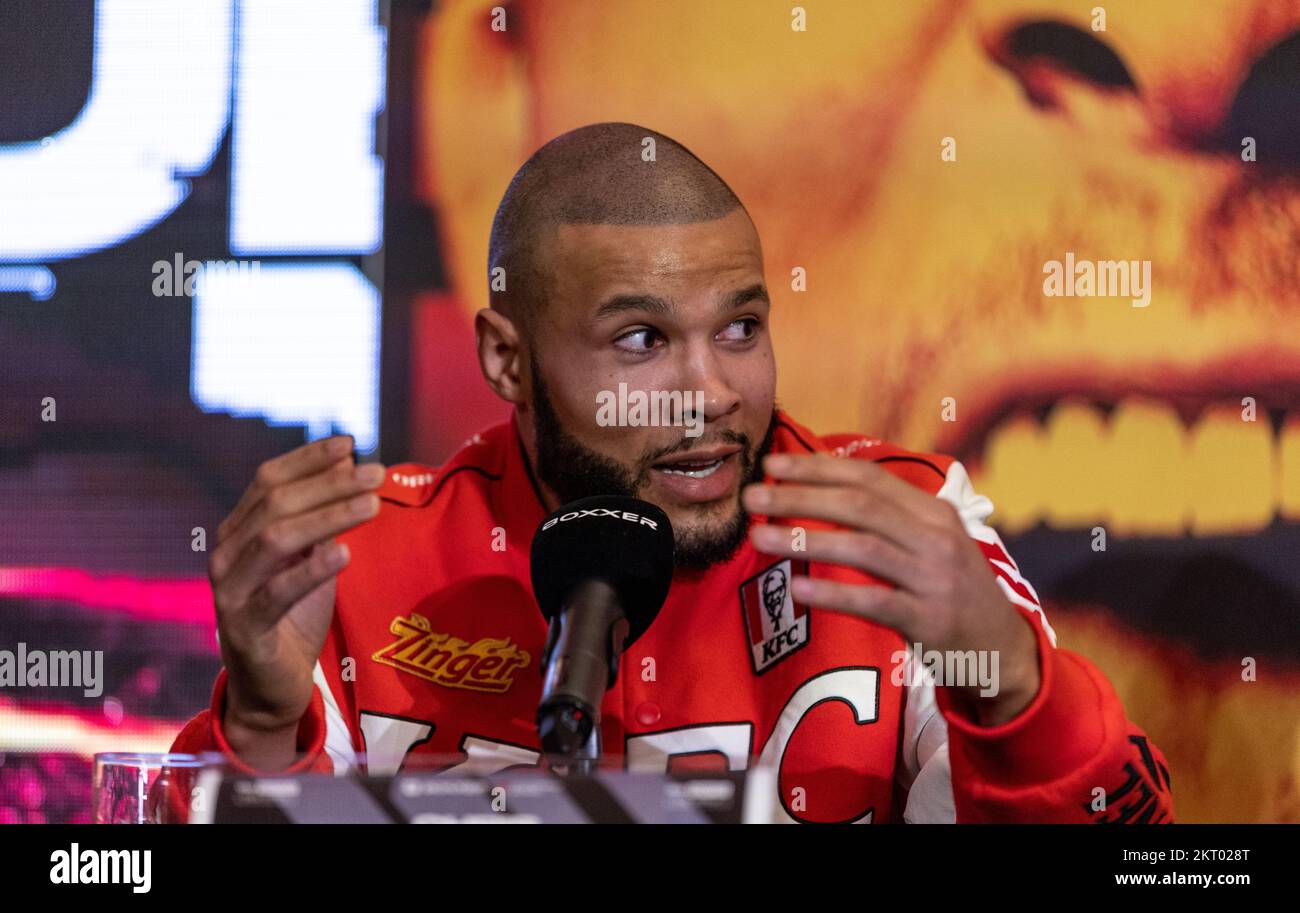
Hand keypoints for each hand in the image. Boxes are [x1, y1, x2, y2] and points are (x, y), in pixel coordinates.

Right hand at [209, 434, 385, 766]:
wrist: (272, 687)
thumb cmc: (294, 616)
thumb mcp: (311, 559)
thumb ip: (322, 516)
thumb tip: (349, 460)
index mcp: (238, 532)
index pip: (268, 481)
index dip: (307, 460)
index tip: (350, 444)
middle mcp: (226, 555)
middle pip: (276, 504)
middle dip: (330, 485)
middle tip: (376, 474)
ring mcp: (229, 593)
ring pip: (276, 540)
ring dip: (328, 517)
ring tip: (372, 505)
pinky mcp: (243, 630)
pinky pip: (277, 593)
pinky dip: (311, 570)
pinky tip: (344, 553)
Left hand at [742, 453, 1040, 724]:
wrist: (1000, 647)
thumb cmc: (949, 588)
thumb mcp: (931, 542)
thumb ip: (887, 517)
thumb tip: (819, 489)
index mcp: (932, 511)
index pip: (868, 477)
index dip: (818, 467)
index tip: (771, 464)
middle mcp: (935, 537)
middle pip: (858, 505)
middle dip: (800, 496)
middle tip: (752, 496)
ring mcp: (934, 578)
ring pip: (862, 548)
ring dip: (805, 539)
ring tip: (759, 538)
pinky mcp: (929, 620)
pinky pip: (874, 601)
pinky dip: (834, 593)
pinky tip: (797, 588)